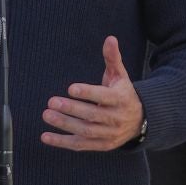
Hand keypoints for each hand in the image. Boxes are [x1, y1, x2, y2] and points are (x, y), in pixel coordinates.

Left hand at [41, 36, 143, 150]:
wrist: (140, 121)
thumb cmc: (123, 93)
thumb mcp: (120, 76)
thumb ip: (112, 58)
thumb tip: (110, 38)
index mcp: (121, 99)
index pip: (104, 97)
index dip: (88, 93)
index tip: (71, 88)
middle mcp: (116, 119)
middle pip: (93, 115)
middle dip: (72, 109)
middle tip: (52, 102)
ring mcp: (109, 134)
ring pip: (85, 131)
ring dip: (64, 124)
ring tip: (46, 114)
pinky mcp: (101, 146)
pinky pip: (80, 145)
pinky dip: (62, 142)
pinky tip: (45, 136)